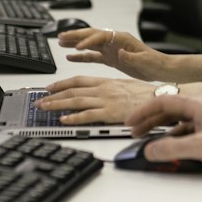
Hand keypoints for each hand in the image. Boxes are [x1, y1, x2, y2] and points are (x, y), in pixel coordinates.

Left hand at [35, 75, 154, 122]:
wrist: (161, 98)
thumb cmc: (147, 94)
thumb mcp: (126, 86)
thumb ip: (111, 90)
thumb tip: (100, 96)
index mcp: (106, 82)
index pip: (78, 80)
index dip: (62, 84)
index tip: (50, 87)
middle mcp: (103, 89)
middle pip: (72, 91)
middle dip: (53, 95)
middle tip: (40, 100)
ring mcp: (106, 101)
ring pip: (75, 101)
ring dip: (57, 105)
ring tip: (44, 109)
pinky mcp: (110, 113)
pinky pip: (88, 116)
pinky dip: (74, 118)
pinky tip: (64, 121)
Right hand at [57, 26, 165, 80]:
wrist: (160, 69)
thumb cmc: (155, 63)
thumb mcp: (144, 60)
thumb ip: (132, 56)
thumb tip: (120, 52)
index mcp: (122, 38)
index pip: (100, 36)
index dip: (88, 40)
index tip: (77, 47)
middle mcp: (114, 41)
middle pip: (91, 35)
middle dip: (75, 35)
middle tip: (60, 37)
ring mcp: (111, 49)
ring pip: (88, 44)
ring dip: (74, 43)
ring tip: (60, 42)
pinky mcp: (110, 58)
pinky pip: (92, 56)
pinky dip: (81, 56)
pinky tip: (70, 57)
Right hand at [126, 93, 201, 176]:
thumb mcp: (201, 147)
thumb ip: (172, 149)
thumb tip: (151, 150)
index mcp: (198, 104)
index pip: (163, 102)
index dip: (143, 111)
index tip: (130, 121)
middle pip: (170, 110)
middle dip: (150, 121)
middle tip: (136, 132)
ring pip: (180, 121)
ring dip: (164, 131)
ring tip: (151, 142)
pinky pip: (191, 131)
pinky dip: (178, 138)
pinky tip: (176, 149)